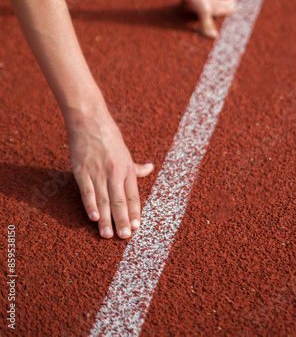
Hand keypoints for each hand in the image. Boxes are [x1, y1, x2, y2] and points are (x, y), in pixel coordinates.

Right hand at [66, 108, 153, 238]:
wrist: (90, 121)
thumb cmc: (109, 137)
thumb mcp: (125, 152)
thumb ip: (135, 166)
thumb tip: (150, 168)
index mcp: (126, 169)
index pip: (133, 195)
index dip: (135, 212)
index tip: (137, 227)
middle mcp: (114, 172)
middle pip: (119, 201)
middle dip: (123, 220)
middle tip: (125, 237)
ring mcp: (97, 172)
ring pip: (103, 200)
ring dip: (106, 219)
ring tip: (108, 235)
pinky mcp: (81, 171)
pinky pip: (87, 191)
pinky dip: (90, 205)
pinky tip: (93, 218)